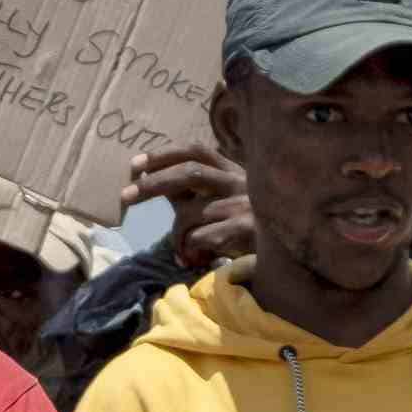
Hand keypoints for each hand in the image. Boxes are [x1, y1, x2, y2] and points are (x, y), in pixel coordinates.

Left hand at [127, 143, 253, 268]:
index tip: (135, 164)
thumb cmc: (245, 230)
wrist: (285, 257)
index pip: (196, 151)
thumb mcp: (218, 204)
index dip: (164, 154)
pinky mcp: (248, 229)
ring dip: (176, 235)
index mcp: (233, 171)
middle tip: (126, 197)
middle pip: (190, 172)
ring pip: (191, 212)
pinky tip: (193, 259)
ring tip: (180, 251)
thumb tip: (150, 178)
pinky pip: (201, 237)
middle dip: (154, 184)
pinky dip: (188, 249)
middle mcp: (241, 182)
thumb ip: (189, 192)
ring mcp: (247, 204)